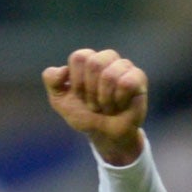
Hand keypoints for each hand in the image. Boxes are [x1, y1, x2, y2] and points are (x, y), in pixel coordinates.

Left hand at [43, 49, 147, 165]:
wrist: (103, 134)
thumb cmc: (84, 114)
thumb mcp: (60, 101)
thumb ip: (52, 82)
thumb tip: (62, 70)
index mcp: (88, 61)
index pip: (79, 57)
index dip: (76, 81)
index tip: (78, 96)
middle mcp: (107, 59)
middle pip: (94, 62)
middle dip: (89, 91)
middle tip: (93, 103)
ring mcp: (124, 67)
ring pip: (110, 74)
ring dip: (103, 99)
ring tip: (106, 106)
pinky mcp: (139, 78)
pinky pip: (126, 83)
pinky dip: (118, 100)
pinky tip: (120, 105)